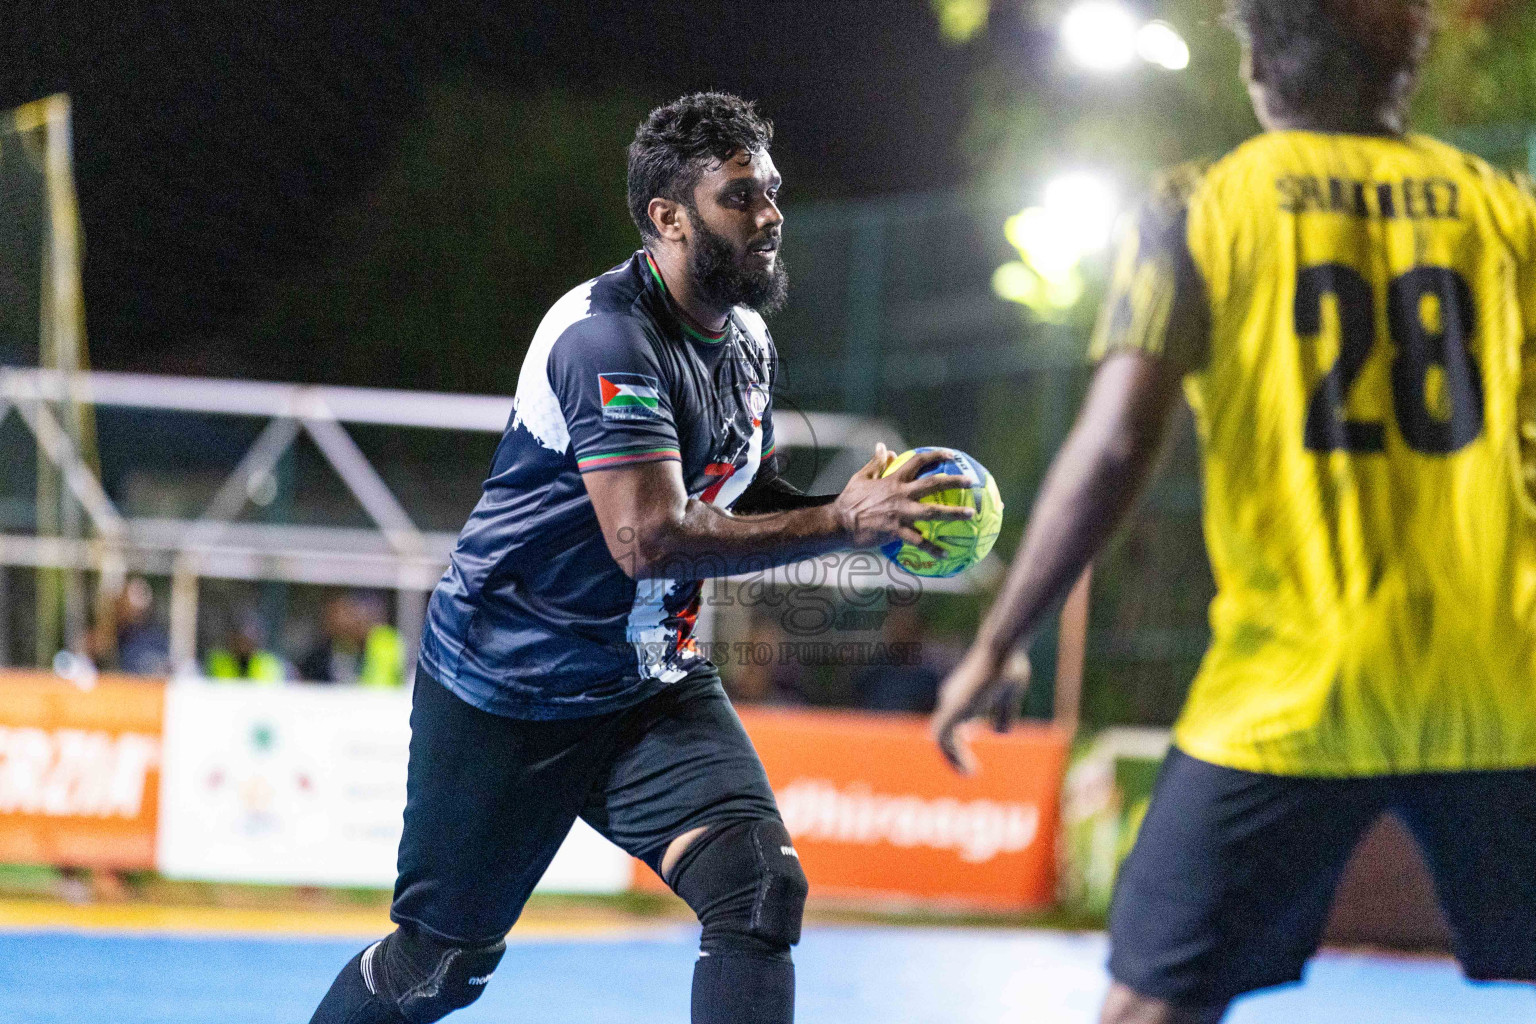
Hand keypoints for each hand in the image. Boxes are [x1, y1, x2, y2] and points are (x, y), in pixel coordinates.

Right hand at [832, 444, 975, 557]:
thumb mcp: (861, 478)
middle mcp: (900, 494)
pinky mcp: (896, 531)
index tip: (952, 456)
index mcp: (894, 479)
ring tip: (971, 515)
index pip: (918, 461)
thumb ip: (876, 463)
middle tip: (972, 482)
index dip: (936, 456)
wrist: (839, 523)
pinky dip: (933, 548)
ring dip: (953, 513)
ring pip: (932, 512)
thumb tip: (884, 447)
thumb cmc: (850, 501)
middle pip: (932, 483)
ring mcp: (900, 513)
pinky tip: (946, 554)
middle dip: (954, 481)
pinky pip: (919, 541)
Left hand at [931, 645, 1031, 774]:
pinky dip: (952, 756)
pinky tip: (968, 769)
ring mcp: (951, 703)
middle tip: (969, 772)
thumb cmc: (1008, 665)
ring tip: (969, 774)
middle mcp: (952, 698)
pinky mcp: (954, 709)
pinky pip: (943, 738)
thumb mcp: (1009, 694)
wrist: (1002, 648)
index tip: (972, 757)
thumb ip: (1004, 714)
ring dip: (952, 759)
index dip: (958, 742)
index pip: (952, 722)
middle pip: (944, 731)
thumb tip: (999, 734)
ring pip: (941, 738)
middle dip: (954, 754)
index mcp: (962, 694)